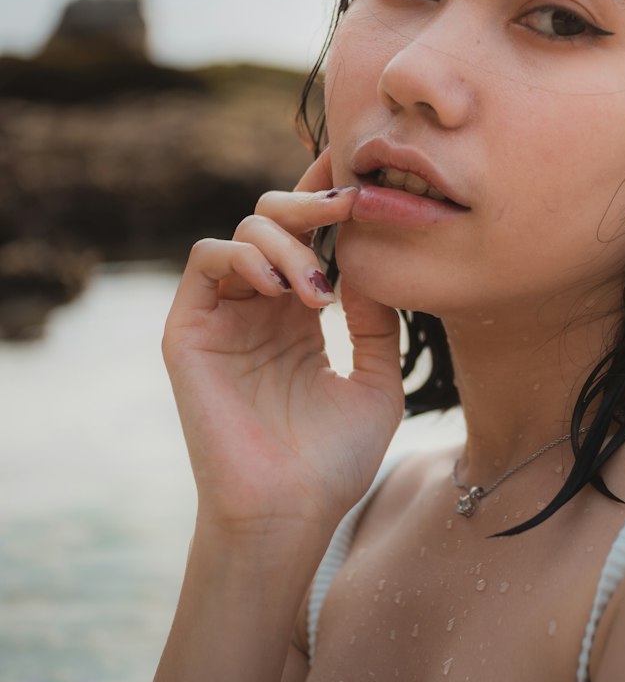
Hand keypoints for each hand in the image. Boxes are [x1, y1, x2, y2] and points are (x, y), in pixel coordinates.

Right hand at [162, 150, 402, 573]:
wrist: (291, 512)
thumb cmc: (334, 461)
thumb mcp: (377, 380)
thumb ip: (378, 319)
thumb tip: (374, 255)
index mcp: (299, 314)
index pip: (310, 237)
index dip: (329, 196)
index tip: (364, 169)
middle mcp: (259, 307)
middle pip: (274, 218)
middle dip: (311, 202)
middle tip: (349, 205)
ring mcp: (222, 316)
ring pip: (242, 230)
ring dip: (286, 239)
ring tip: (319, 289)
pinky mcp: (189, 330)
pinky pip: (206, 261)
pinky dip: (244, 256)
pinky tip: (282, 287)